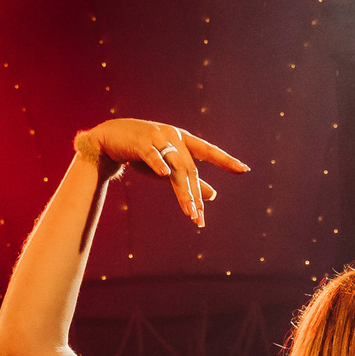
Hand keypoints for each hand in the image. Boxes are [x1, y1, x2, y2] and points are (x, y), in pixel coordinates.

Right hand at [75, 118, 249, 230]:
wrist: (111, 138)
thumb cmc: (142, 152)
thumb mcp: (168, 168)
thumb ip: (189, 180)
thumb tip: (213, 195)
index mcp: (183, 140)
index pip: (208, 151)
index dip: (225, 160)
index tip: (244, 169)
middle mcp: (174, 137)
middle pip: (190, 169)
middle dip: (195, 195)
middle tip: (199, 219)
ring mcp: (157, 138)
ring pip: (175, 167)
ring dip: (183, 190)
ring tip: (190, 211)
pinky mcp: (140, 143)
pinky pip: (151, 154)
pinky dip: (158, 163)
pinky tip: (164, 174)